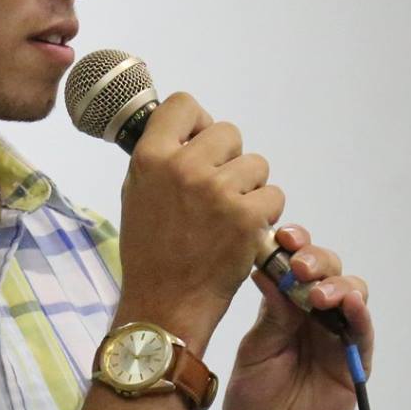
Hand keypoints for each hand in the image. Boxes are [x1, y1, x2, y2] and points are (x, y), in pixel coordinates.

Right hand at [115, 93, 285, 354]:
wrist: (164, 304)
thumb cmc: (150, 254)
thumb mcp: (137, 195)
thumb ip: (162, 159)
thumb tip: (190, 134)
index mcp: (150, 157)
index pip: (184, 105)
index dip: (198, 123)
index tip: (199, 145)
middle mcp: (184, 167)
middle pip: (228, 132)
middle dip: (229, 160)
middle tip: (217, 194)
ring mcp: (217, 190)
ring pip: (256, 164)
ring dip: (250, 189)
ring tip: (227, 218)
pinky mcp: (246, 216)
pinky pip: (273, 195)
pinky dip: (264, 216)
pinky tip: (242, 234)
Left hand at [220, 225, 373, 409]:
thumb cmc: (252, 398)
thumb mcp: (254, 352)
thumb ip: (270, 316)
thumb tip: (266, 269)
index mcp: (282, 305)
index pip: (293, 264)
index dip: (292, 245)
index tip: (281, 237)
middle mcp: (311, 313)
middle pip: (325, 270)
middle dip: (315, 260)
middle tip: (298, 265)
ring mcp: (335, 334)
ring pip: (349, 292)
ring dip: (337, 284)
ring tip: (318, 293)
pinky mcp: (355, 359)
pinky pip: (362, 330)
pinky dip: (359, 313)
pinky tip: (349, 303)